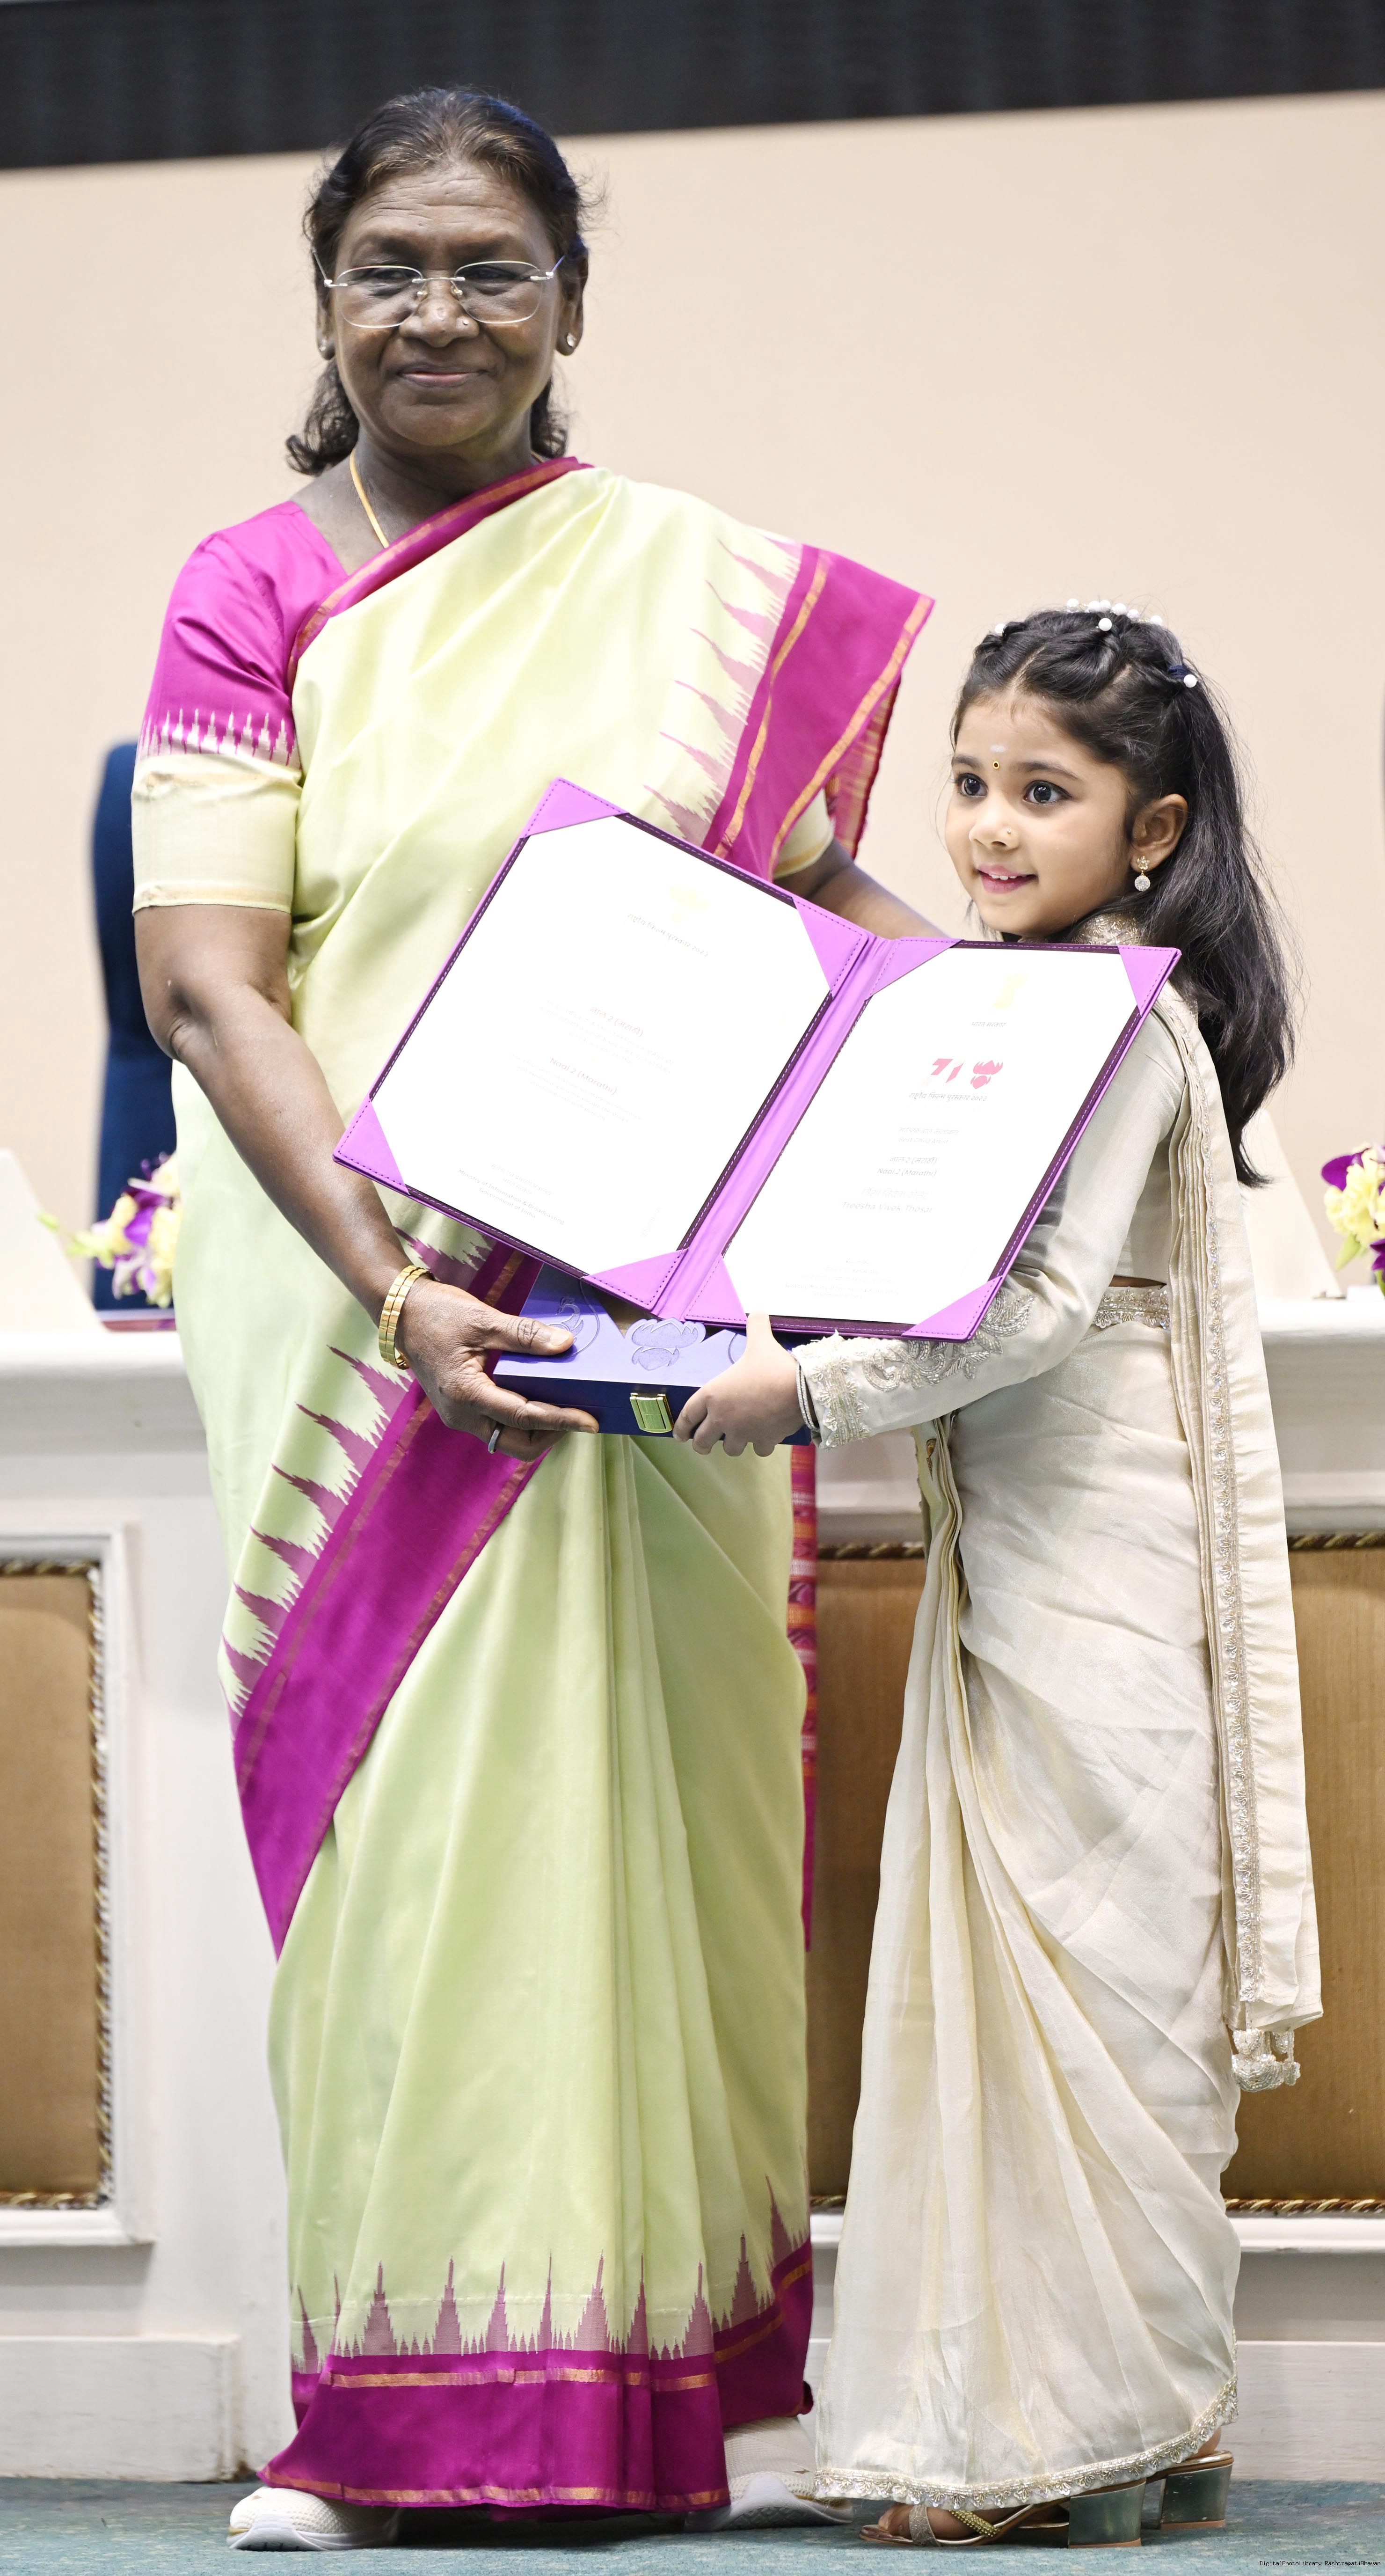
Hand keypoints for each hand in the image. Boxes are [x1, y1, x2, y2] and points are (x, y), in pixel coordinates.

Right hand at [398, 1277, 597, 1459]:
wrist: (400, 1313)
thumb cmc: (437, 1314)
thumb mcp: (483, 1319)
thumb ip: (525, 1335)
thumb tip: (565, 1344)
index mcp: (466, 1394)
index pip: (524, 1417)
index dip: (561, 1420)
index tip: (591, 1422)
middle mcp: (461, 1415)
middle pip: (517, 1444)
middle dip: (551, 1434)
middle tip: (580, 1414)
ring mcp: (459, 1415)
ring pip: (507, 1439)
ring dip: (538, 1428)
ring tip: (565, 1405)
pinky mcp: (461, 1409)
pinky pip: (498, 1425)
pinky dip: (522, 1418)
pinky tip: (540, 1396)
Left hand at [672, 1314, 804, 1455]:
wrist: (800, 1389)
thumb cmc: (772, 1365)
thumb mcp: (760, 1342)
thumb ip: (756, 1325)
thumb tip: (759, 1310)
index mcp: (712, 1396)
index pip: (688, 1415)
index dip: (681, 1427)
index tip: (678, 1435)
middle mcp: (722, 1418)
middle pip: (703, 1440)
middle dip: (701, 1444)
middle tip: (703, 1445)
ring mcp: (743, 1433)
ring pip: (730, 1449)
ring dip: (733, 1445)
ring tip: (737, 1440)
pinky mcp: (763, 1440)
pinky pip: (758, 1449)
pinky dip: (761, 1445)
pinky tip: (764, 1439)